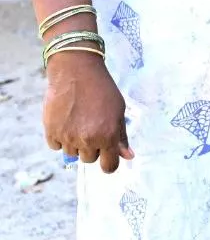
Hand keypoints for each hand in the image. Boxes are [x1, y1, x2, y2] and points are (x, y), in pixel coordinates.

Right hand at [42, 52, 132, 172]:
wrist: (76, 72)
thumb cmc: (102, 90)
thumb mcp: (119, 111)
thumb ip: (121, 136)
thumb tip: (128, 156)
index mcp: (107, 136)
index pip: (108, 167)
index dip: (109, 163)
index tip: (107, 157)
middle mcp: (87, 140)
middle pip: (89, 159)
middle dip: (93, 148)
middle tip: (92, 128)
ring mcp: (67, 137)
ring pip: (72, 154)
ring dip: (76, 143)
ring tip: (79, 121)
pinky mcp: (51, 132)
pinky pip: (56, 146)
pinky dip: (60, 138)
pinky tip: (66, 121)